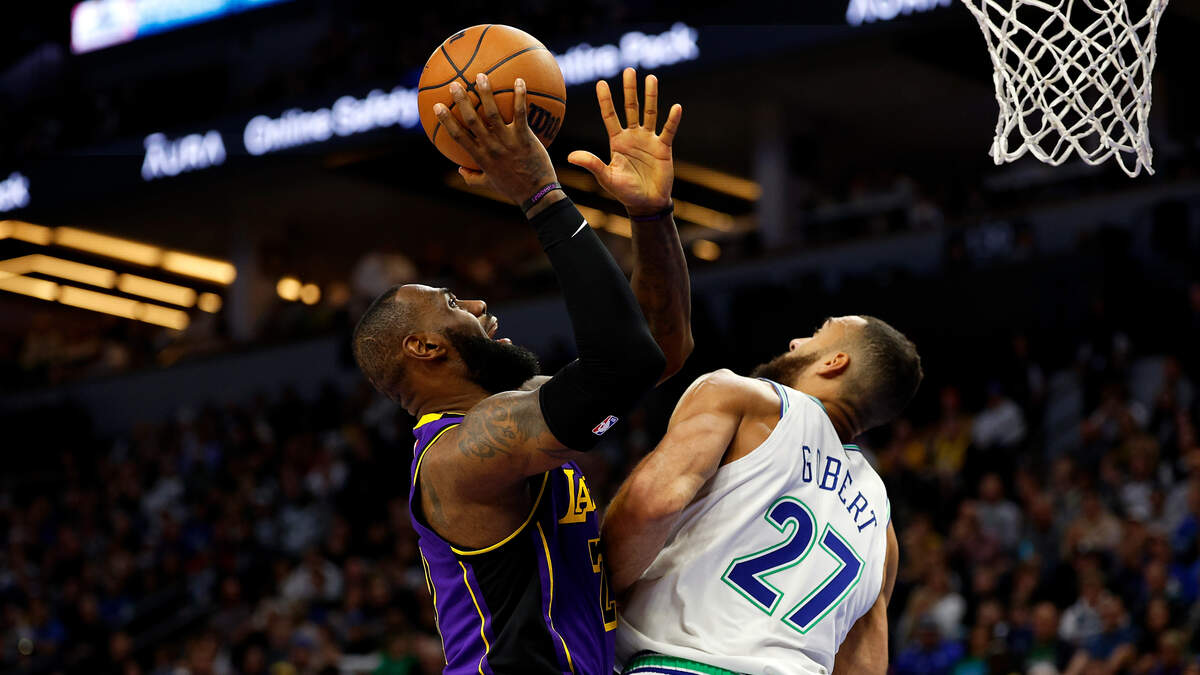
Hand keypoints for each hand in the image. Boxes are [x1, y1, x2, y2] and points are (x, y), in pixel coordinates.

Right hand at [434, 74, 557, 204]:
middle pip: (472, 120)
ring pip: (493, 113)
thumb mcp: (488, 184)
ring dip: (486, 93)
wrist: (537, 194)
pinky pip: (520, 112)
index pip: (458, 136)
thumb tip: (459, 169)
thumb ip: (471, 177)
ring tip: (481, 76)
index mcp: (480, 157)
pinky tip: (519, 80)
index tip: (437, 107)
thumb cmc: (513, 188)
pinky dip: (520, 95)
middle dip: (461, 101)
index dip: (446, 121)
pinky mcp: (525, 137)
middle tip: (454, 85)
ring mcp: (508, 141)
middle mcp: (491, 147)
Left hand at [568, 68, 681, 216]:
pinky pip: (668, 130)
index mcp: (617, 141)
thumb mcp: (606, 178)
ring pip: (649, 113)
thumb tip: (571, 156)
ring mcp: (648, 140)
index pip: (610, 116)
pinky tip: (676, 107)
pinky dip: (672, 120)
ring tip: (651, 78)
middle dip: (629, 90)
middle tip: (628, 70)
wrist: (646, 204)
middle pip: (631, 108)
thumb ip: (592, 164)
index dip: (606, 101)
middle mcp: (633, 136)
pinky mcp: (663, 148)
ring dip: (650, 96)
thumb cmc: (625, 192)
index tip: (601, 83)